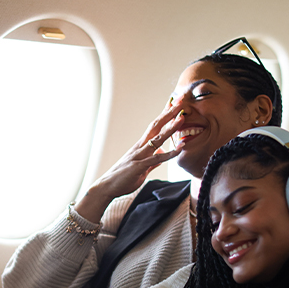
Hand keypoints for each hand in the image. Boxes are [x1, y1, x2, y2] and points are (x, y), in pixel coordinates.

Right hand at [75, 100, 185, 222]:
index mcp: (141, 147)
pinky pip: (157, 158)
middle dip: (169, 113)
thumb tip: (161, 157)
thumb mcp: (142, 169)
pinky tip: (180, 147)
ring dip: (170, 128)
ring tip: (182, 118)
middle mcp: (140, 147)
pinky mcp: (139, 166)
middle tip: (180, 100)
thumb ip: (153, 162)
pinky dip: (170, 153)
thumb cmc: (123, 178)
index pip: (155, 126)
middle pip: (156, 126)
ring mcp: (139, 155)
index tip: (174, 103)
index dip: (165, 115)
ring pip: (157, 138)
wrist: (106, 187)